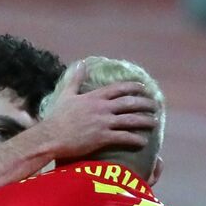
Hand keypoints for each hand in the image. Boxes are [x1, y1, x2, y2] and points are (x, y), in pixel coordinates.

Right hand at [34, 61, 159, 158]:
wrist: (50, 137)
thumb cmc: (57, 118)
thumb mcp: (66, 94)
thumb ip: (75, 79)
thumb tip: (80, 63)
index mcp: (95, 97)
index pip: (119, 88)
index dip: (134, 88)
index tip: (144, 88)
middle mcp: (102, 108)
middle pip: (130, 103)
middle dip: (145, 104)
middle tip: (155, 106)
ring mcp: (103, 123)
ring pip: (130, 120)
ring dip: (145, 121)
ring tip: (154, 123)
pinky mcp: (102, 138)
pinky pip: (124, 137)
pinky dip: (135, 139)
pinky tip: (143, 141)